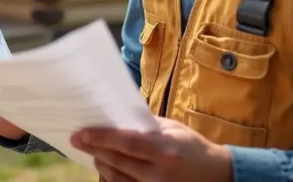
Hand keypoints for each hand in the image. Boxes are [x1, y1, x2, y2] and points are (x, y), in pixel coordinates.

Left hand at [70, 116, 232, 181]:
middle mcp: (159, 173)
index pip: (127, 143)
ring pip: (117, 178)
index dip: (101, 138)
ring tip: (92, 151)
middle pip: (118, 161)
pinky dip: (112, 177)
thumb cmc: (191, 146)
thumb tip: (116, 117)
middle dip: (94, 149)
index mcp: (165, 150)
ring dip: (101, 163)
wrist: (216, 175)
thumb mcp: (172, 128)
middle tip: (77, 139)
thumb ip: (145, 125)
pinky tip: (105, 166)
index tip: (82, 133)